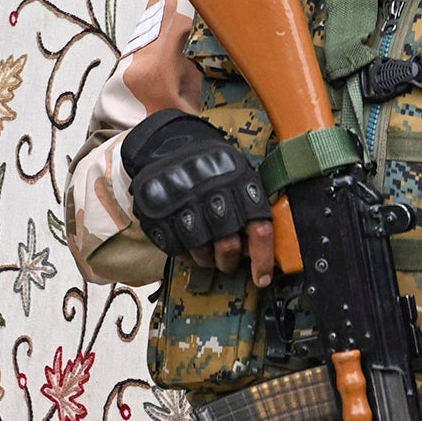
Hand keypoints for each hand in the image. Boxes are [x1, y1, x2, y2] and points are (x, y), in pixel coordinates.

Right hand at [122, 109, 275, 283]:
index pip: (259, 229)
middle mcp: (212, 193)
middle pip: (228, 245)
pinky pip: (175, 247)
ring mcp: (182, 202)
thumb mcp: (240, 174)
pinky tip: (188, 245)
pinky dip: (184, 253)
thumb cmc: (213, 165)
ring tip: (207, 253)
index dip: (263, 259)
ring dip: (206, 259)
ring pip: (201, 250)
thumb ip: (251, 207)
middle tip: (228, 262)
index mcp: (239, 184)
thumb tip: (260, 248)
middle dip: (229, 261)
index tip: (262, 279)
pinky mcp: (158, 212)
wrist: (168, 141)